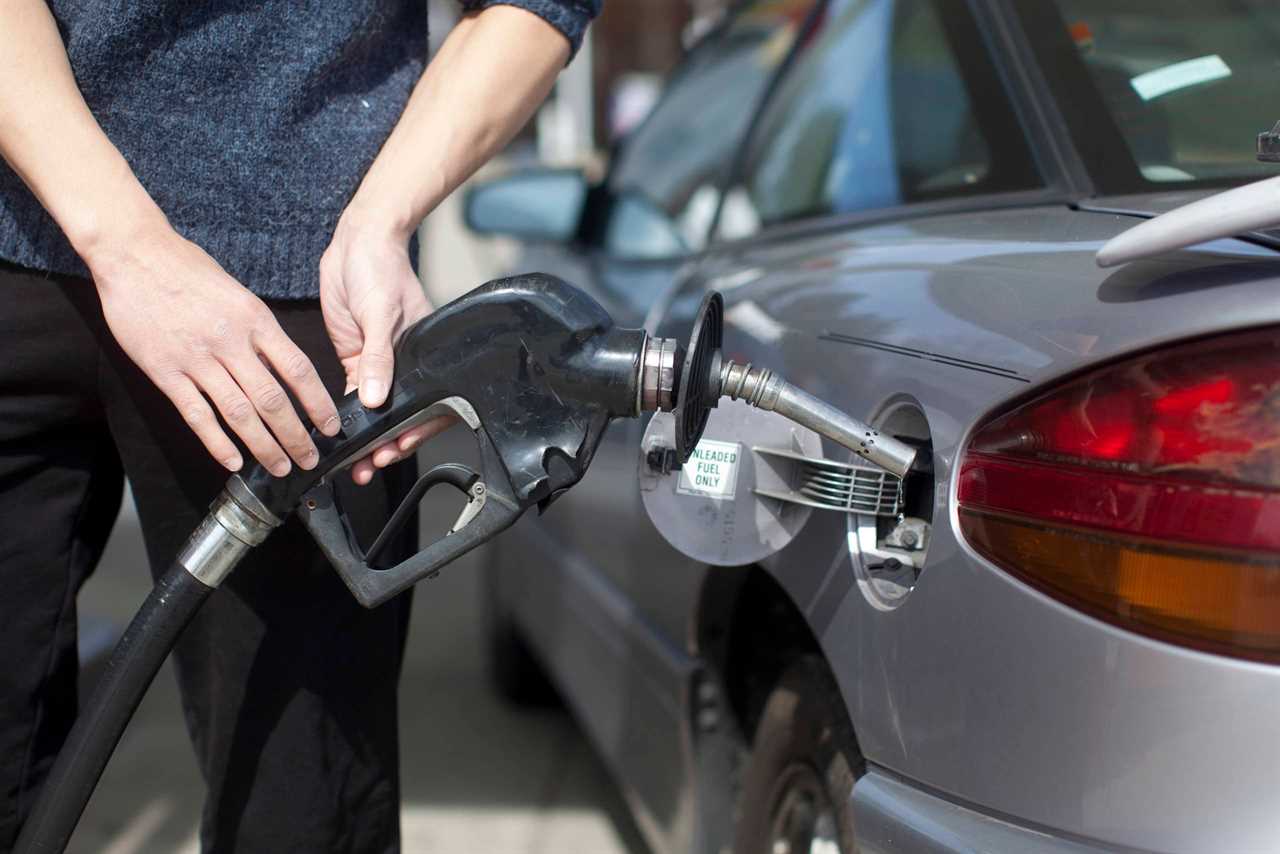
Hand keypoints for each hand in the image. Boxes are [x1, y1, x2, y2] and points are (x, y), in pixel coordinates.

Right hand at [90, 223, 339, 474]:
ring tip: (281, 467)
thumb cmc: (188, 268)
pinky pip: (196, 414)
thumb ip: (260, 330)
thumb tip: (285, 366)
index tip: (330, 426)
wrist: (133, 253)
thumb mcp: (239, 292)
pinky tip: (234, 461)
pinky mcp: (164, 371)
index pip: (298, 370)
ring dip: (263, 445)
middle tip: (311, 460)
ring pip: (238, 413)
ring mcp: (196, 359)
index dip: (318, 404)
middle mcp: (230, 342)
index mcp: (255, 319)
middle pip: (272, 399)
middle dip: (296, 435)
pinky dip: (217, 442)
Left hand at [320, 212, 451, 484]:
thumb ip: (378, 358)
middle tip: (371, 466)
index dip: (417, 431)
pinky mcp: (356, 359)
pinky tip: (340, 434)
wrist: (358, 242)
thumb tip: (376, 399)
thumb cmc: (381, 269)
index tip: (397, 450)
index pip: (429, 403)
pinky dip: (349, 417)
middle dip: (390, 444)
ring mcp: (378, 364)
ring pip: (378, 412)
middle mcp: (404, 365)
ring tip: (356, 463)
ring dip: (368, 437)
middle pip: (403, 415)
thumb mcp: (381, 313)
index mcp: (423, 356)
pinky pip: (355, 396)